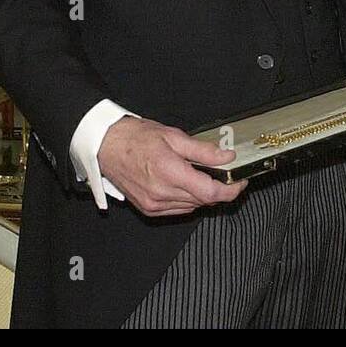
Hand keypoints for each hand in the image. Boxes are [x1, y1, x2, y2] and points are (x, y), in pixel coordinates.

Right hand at [98, 116, 246, 216]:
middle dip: (219, 189)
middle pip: (204, 200)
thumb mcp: (174, 136)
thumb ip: (203, 150)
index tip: (240, 181)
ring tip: (201, 175)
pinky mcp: (149, 209)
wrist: (106, 146)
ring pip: (193, 206)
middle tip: (224, 173)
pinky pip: (178, 209)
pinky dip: (188, 199)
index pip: (210, 192)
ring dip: (203, 194)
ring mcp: (154, 204)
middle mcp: (161, 193)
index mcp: (169, 173)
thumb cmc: (136, 138)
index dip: (231, 190)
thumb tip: (227, 157)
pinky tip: (186, 184)